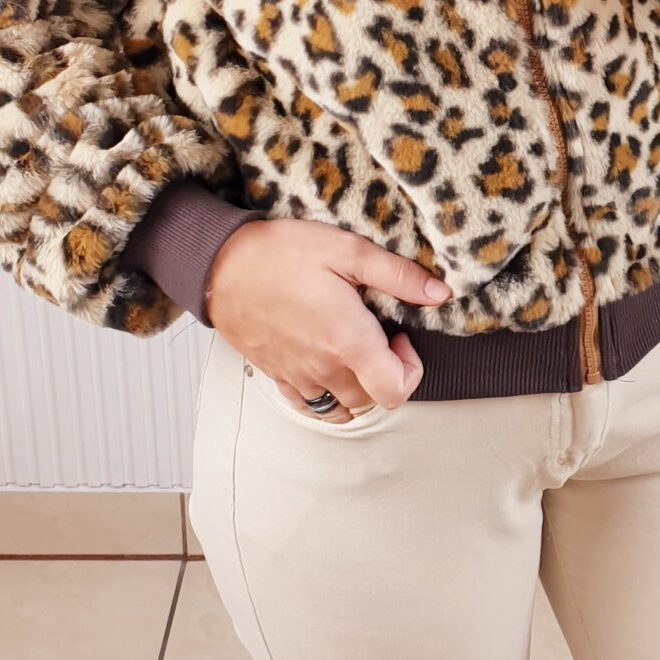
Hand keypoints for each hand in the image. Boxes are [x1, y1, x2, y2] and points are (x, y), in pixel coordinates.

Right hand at [206, 220, 446, 421]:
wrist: (220, 264)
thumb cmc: (280, 254)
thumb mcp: (348, 250)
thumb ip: (398, 276)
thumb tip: (440, 293)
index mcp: (347, 341)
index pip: (395, 391)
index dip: (410, 369)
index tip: (399, 336)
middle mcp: (324, 368)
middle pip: (372, 401)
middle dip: (386, 374)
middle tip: (378, 337)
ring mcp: (298, 376)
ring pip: (342, 408)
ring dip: (358, 388)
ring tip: (354, 352)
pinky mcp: (276, 375)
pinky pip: (309, 407)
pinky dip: (327, 397)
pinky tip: (327, 366)